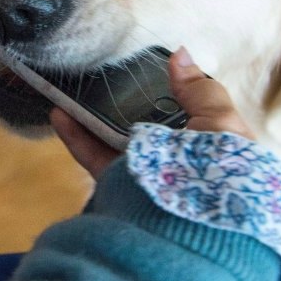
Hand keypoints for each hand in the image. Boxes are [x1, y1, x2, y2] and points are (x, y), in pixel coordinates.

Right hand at [51, 47, 255, 179]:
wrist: (196, 227)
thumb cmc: (220, 169)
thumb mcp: (221, 123)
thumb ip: (200, 91)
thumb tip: (179, 53)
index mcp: (211, 146)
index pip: (190, 115)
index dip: (170, 93)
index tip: (145, 70)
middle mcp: (179, 162)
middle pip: (147, 126)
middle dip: (123, 102)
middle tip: (102, 76)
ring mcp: (148, 177)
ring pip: (116, 140)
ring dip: (92, 114)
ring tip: (71, 88)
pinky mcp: (122, 190)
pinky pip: (96, 158)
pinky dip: (77, 137)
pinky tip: (59, 114)